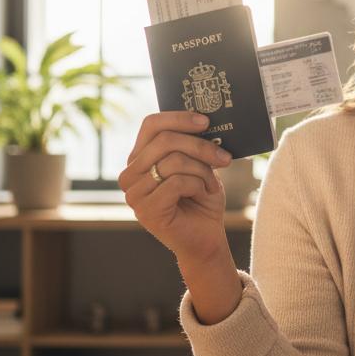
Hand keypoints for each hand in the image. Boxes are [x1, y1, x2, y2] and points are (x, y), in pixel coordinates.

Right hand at [118, 111, 233, 266]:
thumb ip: (192, 145)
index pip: (151, 125)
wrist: (206, 238)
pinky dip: (199, 185)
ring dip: (203, 170)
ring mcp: (134, 193)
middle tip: (224, 157)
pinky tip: (204, 194)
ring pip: (174, 161)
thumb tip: (204, 119)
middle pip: (165, 140)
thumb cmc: (201, 199)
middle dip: (201, 146)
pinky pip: (177, 182)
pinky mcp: (146, 210)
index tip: (206, 121)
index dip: (179, 118)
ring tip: (211, 183)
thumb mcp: (198, 165)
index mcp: (139, 159)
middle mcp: (130, 174)